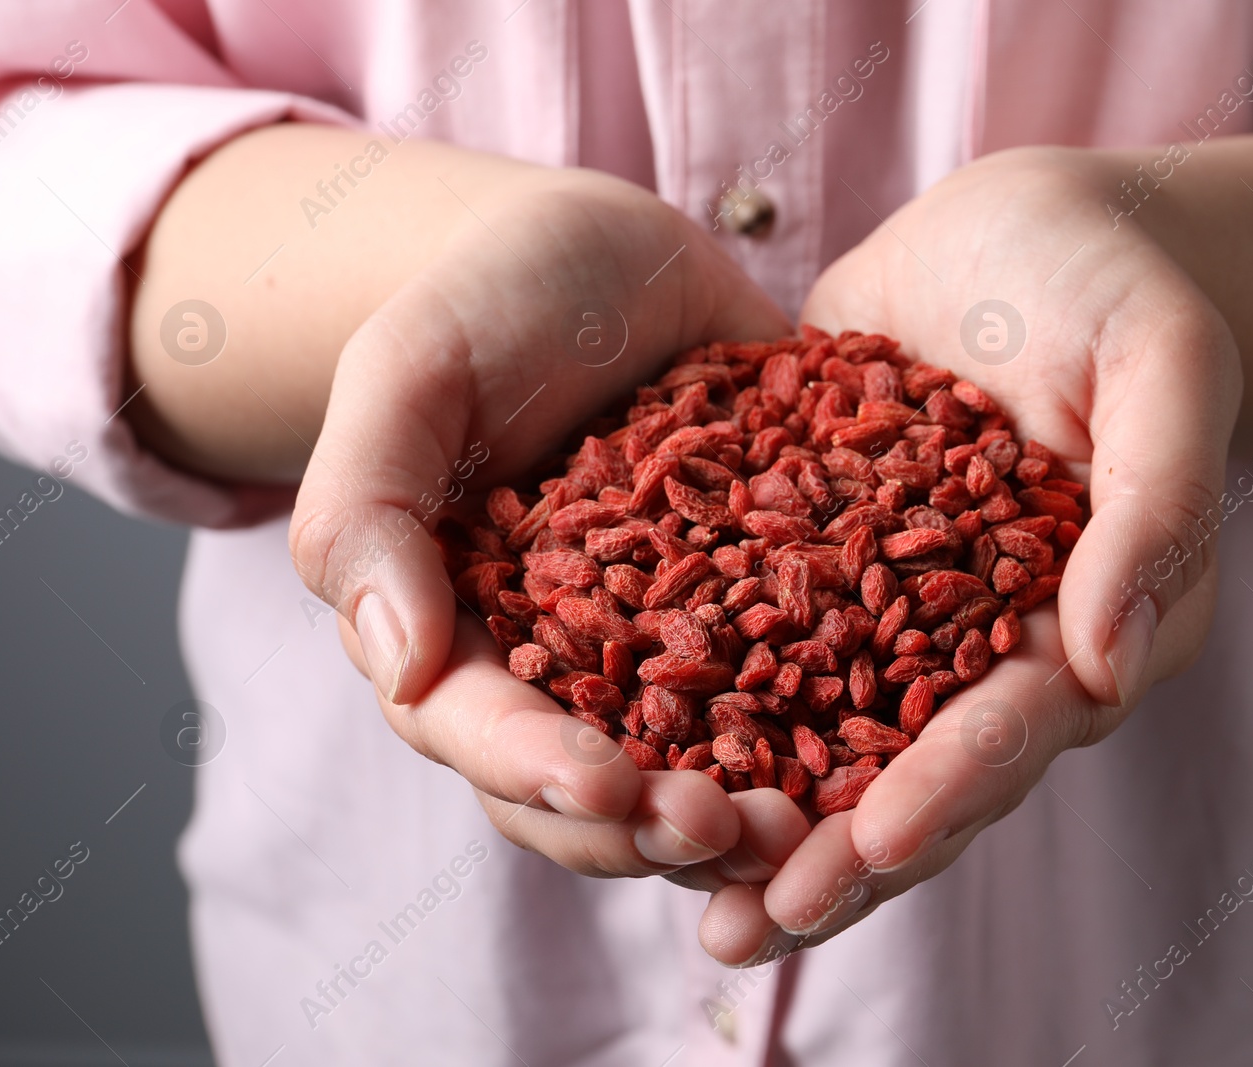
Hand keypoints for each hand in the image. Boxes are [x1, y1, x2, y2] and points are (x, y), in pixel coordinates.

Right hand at [288, 168, 805, 875]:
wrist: (612, 253)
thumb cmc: (487, 298)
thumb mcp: (409, 373)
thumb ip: (368, 510)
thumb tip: (398, 665)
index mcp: (457, 634)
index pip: (484, 734)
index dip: (541, 772)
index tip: (610, 787)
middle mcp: (560, 668)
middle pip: (594, 791)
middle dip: (656, 827)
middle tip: (736, 834)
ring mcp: (664, 651)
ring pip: (694, 771)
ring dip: (747, 817)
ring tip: (811, 824)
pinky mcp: (756, 615)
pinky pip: (790, 696)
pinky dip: (827, 737)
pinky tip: (884, 755)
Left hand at [693, 145, 1242, 961]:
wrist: (1015, 227)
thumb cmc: (1111, 283)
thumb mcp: (1162, 365)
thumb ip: (1155, 507)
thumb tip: (1109, 663)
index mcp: (1093, 626)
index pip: (1019, 728)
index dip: (952, 787)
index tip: (876, 840)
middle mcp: (993, 646)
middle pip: (917, 770)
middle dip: (840, 852)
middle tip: (746, 926)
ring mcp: (903, 616)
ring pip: (831, 737)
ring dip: (761, 813)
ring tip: (671, 878)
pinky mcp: (823, 568)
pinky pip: (762, 646)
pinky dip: (706, 702)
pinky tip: (621, 742)